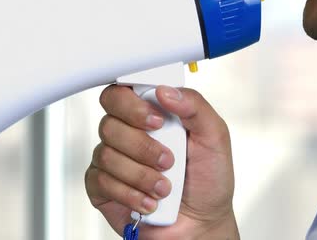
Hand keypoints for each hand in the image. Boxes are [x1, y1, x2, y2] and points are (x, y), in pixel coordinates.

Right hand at [85, 85, 238, 239]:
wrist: (201, 225)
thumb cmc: (207, 181)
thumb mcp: (214, 138)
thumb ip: (195, 106)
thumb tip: (166, 91)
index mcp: (149, 115)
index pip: (121, 93)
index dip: (132, 104)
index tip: (157, 120)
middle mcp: (127, 134)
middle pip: (109, 123)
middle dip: (141, 145)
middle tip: (167, 159)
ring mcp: (112, 160)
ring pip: (106, 154)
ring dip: (141, 175)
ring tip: (164, 187)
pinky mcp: (102, 186)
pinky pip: (101, 181)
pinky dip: (130, 194)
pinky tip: (149, 201)